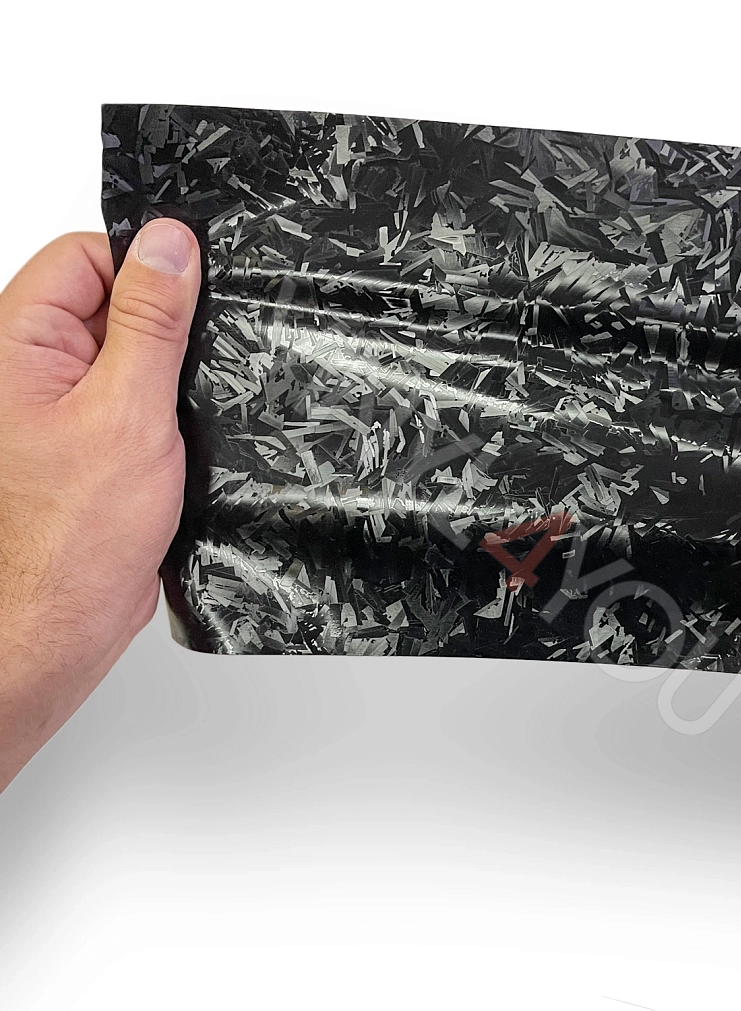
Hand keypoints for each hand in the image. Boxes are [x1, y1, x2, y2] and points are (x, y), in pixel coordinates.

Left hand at [0, 221, 199, 790]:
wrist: (60, 622)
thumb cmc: (73, 536)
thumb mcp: (127, 410)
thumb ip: (150, 320)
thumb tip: (170, 243)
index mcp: (18, 343)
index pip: (84, 257)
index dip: (145, 266)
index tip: (195, 294)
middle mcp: (32, 368)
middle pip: (109, 301)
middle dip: (166, 325)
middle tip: (193, 366)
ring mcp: (63, 406)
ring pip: (132, 352)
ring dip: (170, 372)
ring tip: (183, 410)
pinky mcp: (94, 441)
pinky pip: (138, 396)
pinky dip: (169, 407)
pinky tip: (185, 434)